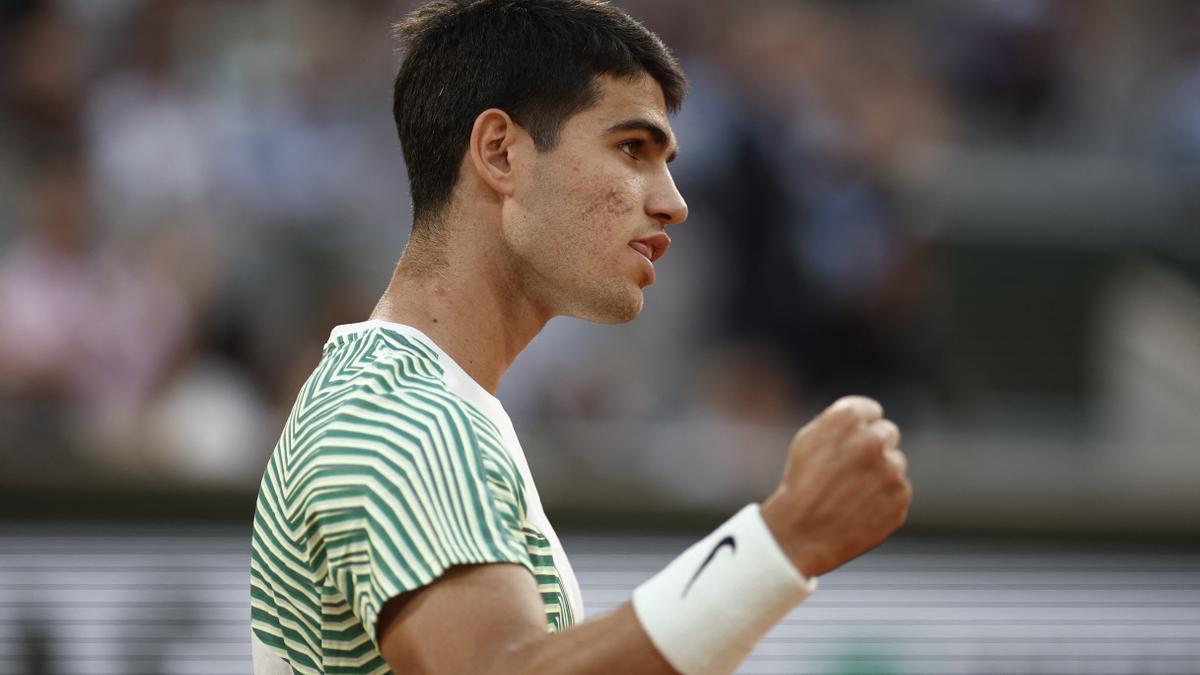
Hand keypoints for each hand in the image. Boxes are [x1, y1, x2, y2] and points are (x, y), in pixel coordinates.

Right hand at [760, 396, 910, 577]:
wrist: (803, 532)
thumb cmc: (801, 484)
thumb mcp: (808, 440)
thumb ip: (840, 422)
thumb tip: (868, 418)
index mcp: (849, 418)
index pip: (872, 412)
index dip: (858, 429)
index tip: (847, 444)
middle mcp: (874, 439)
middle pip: (888, 434)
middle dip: (874, 448)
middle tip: (851, 469)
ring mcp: (891, 469)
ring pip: (895, 464)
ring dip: (880, 474)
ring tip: (851, 492)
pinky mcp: (900, 497)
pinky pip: (898, 491)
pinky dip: (883, 498)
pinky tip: (860, 507)